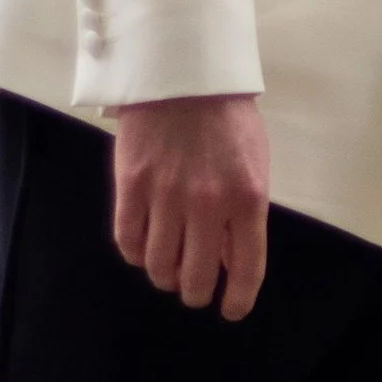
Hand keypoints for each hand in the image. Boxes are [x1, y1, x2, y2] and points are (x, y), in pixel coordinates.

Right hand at [112, 93, 269, 317]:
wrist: (183, 73)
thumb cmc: (227, 118)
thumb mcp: (254, 165)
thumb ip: (245, 213)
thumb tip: (231, 259)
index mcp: (247, 199)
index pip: (246, 269)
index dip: (238, 299)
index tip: (230, 309)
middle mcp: (208, 205)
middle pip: (196, 276)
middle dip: (196, 292)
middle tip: (193, 289)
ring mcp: (166, 196)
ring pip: (159, 265)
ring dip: (164, 277)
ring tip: (167, 270)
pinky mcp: (130, 185)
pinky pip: (127, 240)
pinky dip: (134, 253)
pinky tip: (142, 248)